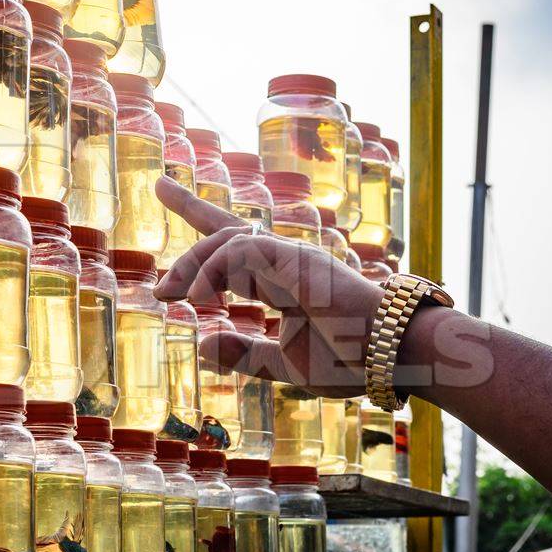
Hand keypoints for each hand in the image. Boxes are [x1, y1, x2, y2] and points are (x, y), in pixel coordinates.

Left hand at [154, 175, 381, 397]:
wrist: (392, 359)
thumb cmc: (350, 359)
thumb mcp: (284, 364)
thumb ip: (245, 353)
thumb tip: (203, 345)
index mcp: (280, 279)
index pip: (235, 242)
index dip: (196, 212)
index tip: (163, 188)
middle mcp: (285, 260)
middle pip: (226, 229)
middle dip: (187, 231)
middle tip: (159, 286)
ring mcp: (292, 257)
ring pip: (229, 239)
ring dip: (194, 266)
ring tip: (173, 298)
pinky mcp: (298, 260)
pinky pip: (244, 250)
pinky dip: (215, 270)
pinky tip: (201, 299)